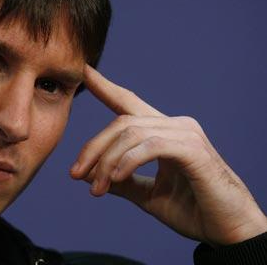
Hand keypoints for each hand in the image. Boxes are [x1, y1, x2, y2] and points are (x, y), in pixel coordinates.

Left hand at [70, 65, 266, 245]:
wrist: (228, 231)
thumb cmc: (192, 210)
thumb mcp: (147, 194)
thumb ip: (122, 181)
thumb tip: (90, 175)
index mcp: (164, 132)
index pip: (129, 103)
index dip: (106, 88)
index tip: (85, 73)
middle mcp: (175, 125)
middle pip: (121, 122)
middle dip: (93, 148)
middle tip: (76, 174)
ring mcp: (186, 134)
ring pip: (131, 133)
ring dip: (107, 162)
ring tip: (96, 188)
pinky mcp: (193, 150)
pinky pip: (151, 146)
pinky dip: (128, 161)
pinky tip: (115, 179)